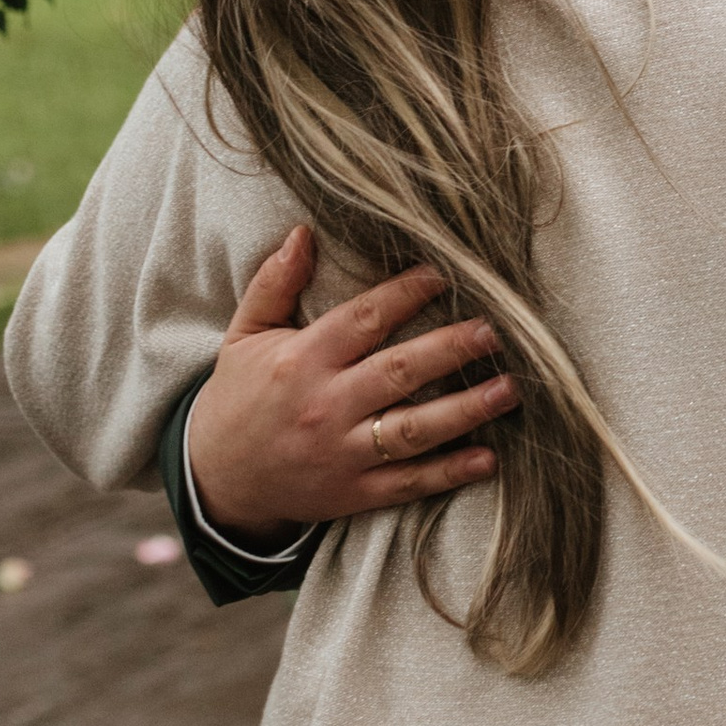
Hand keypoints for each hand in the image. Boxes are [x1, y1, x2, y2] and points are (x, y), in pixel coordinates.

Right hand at [185, 229, 515, 539]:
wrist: (216, 481)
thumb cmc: (239, 398)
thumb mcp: (245, 336)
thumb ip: (274, 284)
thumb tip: (303, 232)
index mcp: (301, 360)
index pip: (363, 320)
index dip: (405, 294)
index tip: (446, 272)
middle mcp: (325, 406)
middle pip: (399, 371)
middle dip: (450, 349)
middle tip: (496, 329)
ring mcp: (342, 453)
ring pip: (412, 430)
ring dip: (465, 410)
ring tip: (509, 389)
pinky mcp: (353, 493)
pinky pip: (407, 483)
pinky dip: (449, 473)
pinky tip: (489, 458)